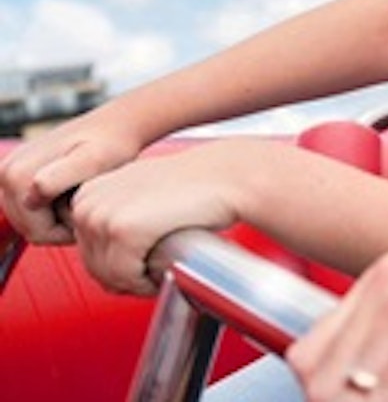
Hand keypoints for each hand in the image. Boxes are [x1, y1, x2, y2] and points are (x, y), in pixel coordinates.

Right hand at [0, 108, 146, 244]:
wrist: (116, 122)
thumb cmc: (113, 143)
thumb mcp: (94, 161)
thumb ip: (60, 177)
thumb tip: (32, 189)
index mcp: (17, 175)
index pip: (36, 232)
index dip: (68, 231)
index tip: (91, 212)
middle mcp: (6, 172)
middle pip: (29, 227)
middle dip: (60, 225)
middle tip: (87, 204)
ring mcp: (8, 170)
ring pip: (29, 220)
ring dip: (56, 217)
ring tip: (81, 196)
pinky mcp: (17, 169)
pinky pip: (30, 206)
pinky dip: (51, 207)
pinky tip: (73, 191)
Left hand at [68, 140, 251, 295]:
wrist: (227, 176)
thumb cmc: (196, 186)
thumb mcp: (144, 193)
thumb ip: (118, 216)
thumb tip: (106, 255)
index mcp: (89, 192)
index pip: (88, 250)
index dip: (118, 264)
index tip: (144, 261)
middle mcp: (88, 201)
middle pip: (93, 266)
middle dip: (127, 277)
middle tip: (157, 269)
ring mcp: (102, 215)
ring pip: (106, 275)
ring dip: (137, 282)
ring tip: (163, 266)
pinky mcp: (122, 230)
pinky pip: (125, 277)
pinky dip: (146, 282)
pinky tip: (165, 266)